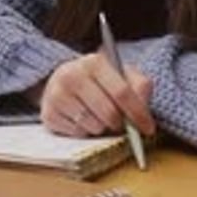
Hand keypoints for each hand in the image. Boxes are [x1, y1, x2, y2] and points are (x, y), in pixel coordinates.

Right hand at [40, 52, 154, 138]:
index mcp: (95, 62)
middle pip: (108, 113)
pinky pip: (77, 134)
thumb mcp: (122, 74)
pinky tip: (84, 120)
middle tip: (122, 125)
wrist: (65, 79)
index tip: (148, 129)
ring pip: (93, 126)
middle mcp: (73, 75)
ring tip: (101, 118)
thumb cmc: (100, 80)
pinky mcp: (48, 113)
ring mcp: (57, 95)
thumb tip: (144, 110)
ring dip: (103, 129)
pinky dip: (86, 132)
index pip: (122, 92)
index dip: (138, 113)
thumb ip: (140, 87)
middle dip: (121, 125)